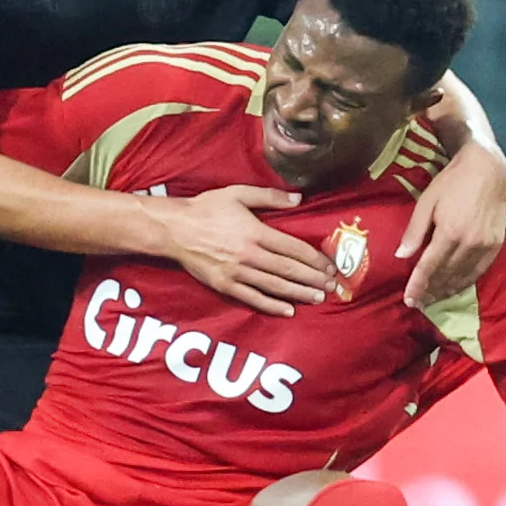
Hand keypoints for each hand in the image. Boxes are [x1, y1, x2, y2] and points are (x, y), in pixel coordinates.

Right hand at [163, 186, 336, 315]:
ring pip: (275, 286)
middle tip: (331, 287)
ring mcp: (237, 272)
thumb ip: (270, 196)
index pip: (293, 248)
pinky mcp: (225, 285)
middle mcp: (249, 255)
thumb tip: (298, 199)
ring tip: (318, 298)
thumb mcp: (238, 194)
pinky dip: (272, 306)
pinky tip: (288, 311)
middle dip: (313, 279)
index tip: (329, 266)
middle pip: (289, 270)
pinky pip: (253, 298)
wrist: (174, 229)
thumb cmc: (206, 209)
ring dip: (299, 293)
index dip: (314, 259)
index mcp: (255, 232)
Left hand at [400, 141, 505, 306]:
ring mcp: (485, 245)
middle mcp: (469, 243)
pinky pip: (479, 271)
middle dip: (430, 291)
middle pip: (445, 275)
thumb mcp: (426, 202)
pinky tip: (456, 288)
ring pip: (463, 276)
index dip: (417, 285)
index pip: (429, 267)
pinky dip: (466, 282)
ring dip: (447, 290)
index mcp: (449, 232)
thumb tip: (401, 256)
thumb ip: (414, 231)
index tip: (409, 300)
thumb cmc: (451, 182)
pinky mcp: (496, 245)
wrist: (487, 170)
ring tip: (434, 299)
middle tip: (418, 303)